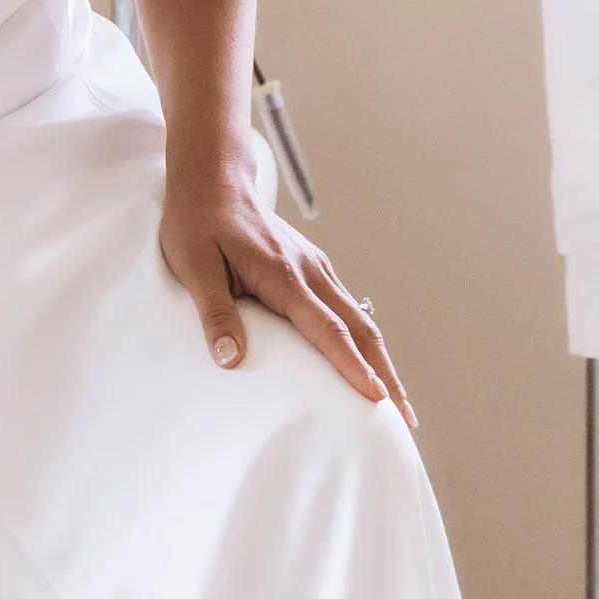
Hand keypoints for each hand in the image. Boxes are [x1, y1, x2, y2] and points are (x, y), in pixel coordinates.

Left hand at [157, 155, 416, 426]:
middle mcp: (311, 272)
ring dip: (382, 360)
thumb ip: (215, 313)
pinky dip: (365, 340)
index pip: (328, 329)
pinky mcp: (312, 268)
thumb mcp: (193, 267)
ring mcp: (316, 268)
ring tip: (396, 401)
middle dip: (386, 375)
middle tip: (405, 418)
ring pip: (360, 319)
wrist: (213, 180)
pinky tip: (369, 362)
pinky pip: (346, 309)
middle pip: (361, 330)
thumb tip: (230, 359)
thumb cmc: (198, 222)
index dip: (353, 367)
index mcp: (285, 275)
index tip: (378, 398)